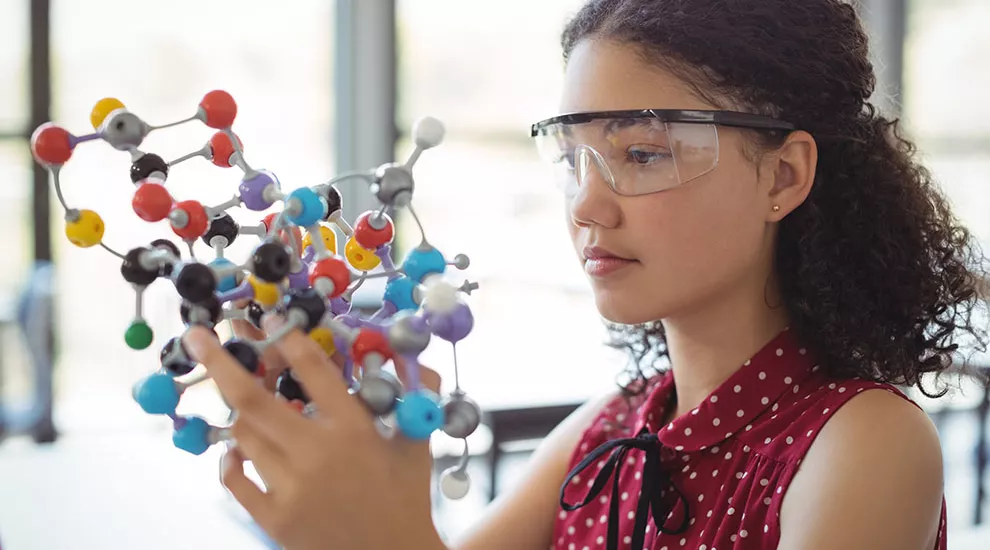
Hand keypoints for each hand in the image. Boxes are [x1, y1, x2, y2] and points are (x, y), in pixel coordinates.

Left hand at [183, 316, 446, 549]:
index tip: (269, 317)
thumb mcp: (417, 442)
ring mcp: (290, 488)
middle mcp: (317, 454)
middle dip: (220, 362)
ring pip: (243, 436)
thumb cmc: (407, 497)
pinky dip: (231, 458)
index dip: (286, 338)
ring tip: (241, 400)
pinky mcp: (274, 518)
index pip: (312, 369)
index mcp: (354, 429)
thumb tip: (411, 355)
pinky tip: (238, 449)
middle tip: (199, 335)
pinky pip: (236, 478)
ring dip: (237, 413)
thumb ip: (413, 395)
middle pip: (252, 400)